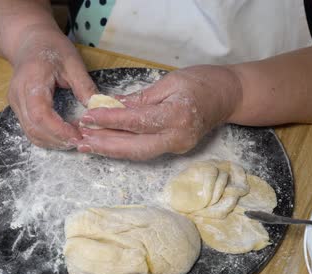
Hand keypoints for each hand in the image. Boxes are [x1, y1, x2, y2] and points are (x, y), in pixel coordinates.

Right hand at [8, 24, 96, 148]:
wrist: (29, 41)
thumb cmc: (51, 48)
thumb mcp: (73, 62)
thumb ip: (84, 86)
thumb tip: (99, 108)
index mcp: (31, 81)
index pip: (40, 114)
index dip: (59, 130)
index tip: (78, 136)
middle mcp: (18, 96)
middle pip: (34, 128)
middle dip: (58, 140)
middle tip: (81, 141)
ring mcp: (15, 104)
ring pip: (31, 133)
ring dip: (53, 142)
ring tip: (75, 140)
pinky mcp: (18, 109)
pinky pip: (30, 130)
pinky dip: (47, 137)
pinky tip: (64, 135)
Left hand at [77, 65, 242, 159]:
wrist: (229, 96)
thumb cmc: (202, 82)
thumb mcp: (169, 82)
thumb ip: (140, 98)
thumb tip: (112, 105)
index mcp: (177, 116)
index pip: (137, 121)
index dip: (111, 120)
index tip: (89, 117)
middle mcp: (178, 137)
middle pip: (136, 147)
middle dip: (106, 144)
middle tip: (81, 140)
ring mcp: (178, 146)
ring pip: (139, 153)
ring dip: (112, 150)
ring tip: (88, 145)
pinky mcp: (176, 149)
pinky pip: (146, 150)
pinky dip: (126, 147)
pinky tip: (108, 144)